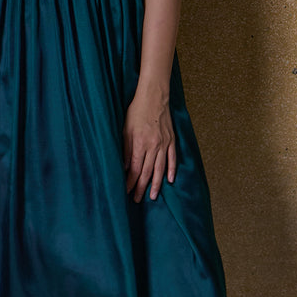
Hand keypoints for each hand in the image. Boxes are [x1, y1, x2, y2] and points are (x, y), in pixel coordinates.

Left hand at [123, 88, 176, 202]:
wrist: (154, 97)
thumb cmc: (137, 111)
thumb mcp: (125, 129)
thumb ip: (126, 149)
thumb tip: (124, 166)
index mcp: (140, 144)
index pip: (134, 168)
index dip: (131, 182)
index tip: (127, 191)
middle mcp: (153, 146)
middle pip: (146, 172)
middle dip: (141, 187)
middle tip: (137, 199)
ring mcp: (164, 144)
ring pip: (159, 169)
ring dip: (155, 184)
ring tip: (152, 196)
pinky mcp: (171, 140)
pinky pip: (172, 158)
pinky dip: (171, 170)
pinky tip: (170, 180)